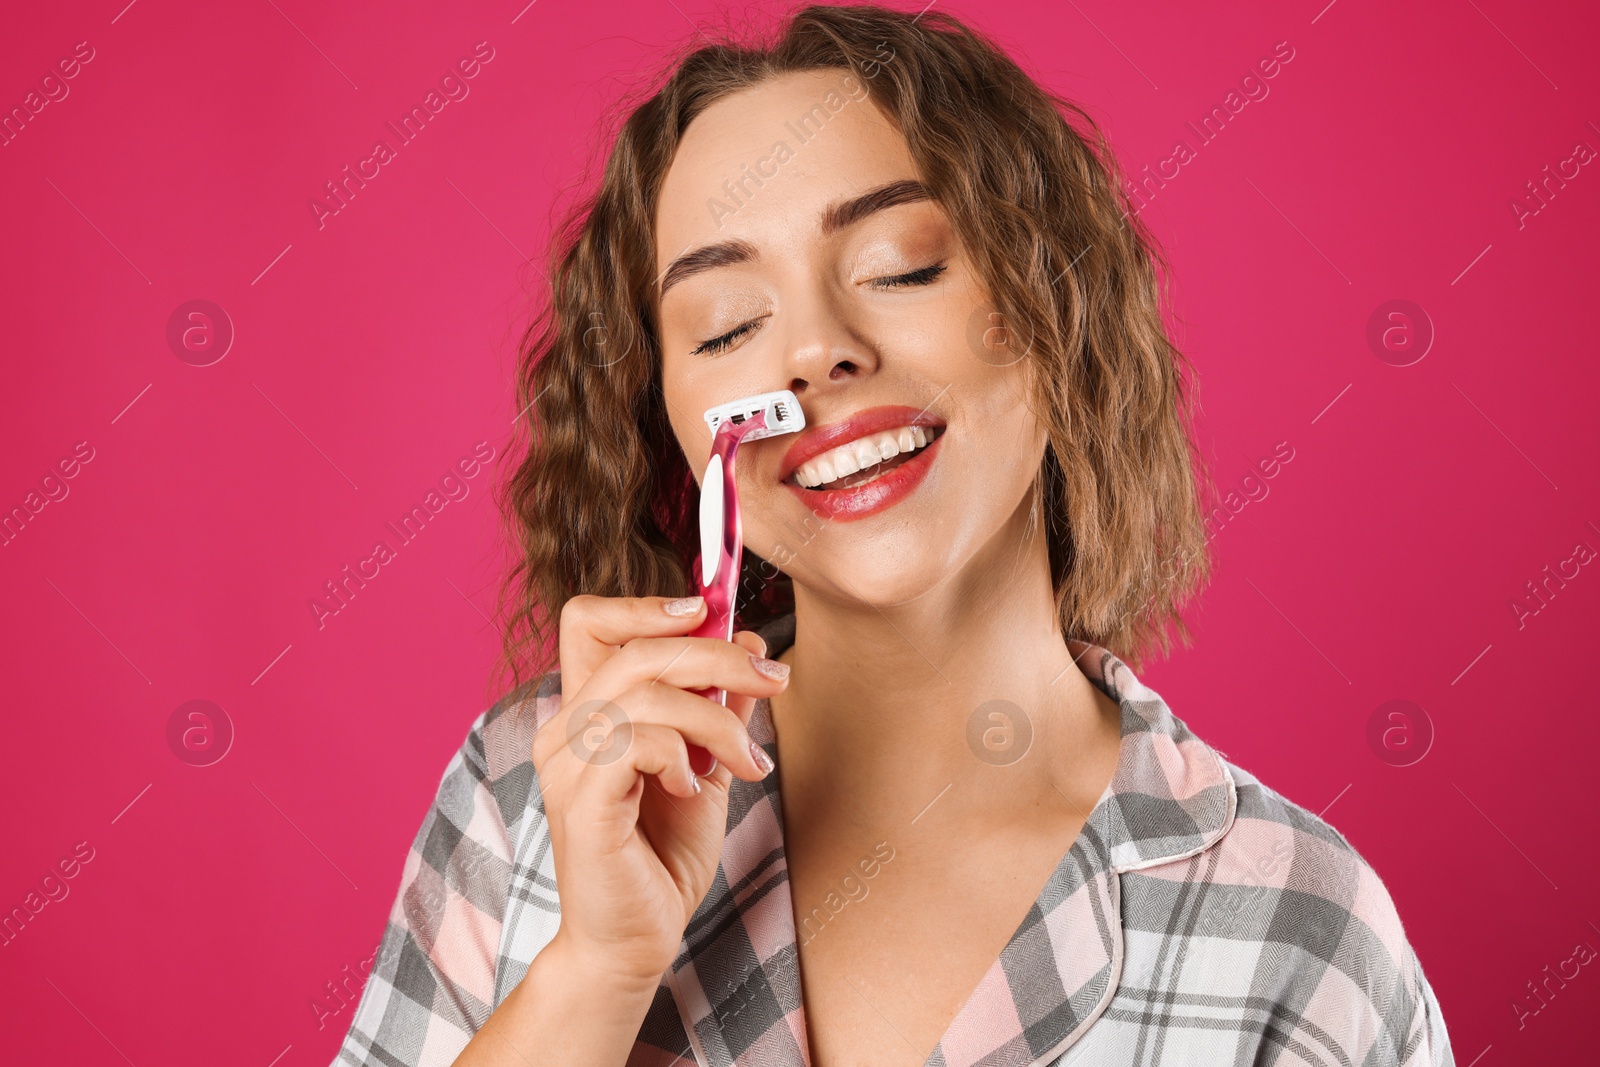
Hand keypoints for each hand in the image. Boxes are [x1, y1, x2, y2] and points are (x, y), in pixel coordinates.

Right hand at [530, 594, 787, 985]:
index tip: (709, 614)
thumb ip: (720, 705)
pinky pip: (634, 743)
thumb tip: (750, 641)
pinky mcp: (580, 803)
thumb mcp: (706, 765)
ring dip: (714, 720)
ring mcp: (566, 766)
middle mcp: (564, 729)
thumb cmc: (661, 855)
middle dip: (718, 656)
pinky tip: (694, 787)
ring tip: (746, 763)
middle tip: (773, 681)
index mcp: (587, 711)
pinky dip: (679, 755)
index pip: (587, 620)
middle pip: (636, 647)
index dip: (646, 605)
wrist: (636, 941)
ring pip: (645, 692)